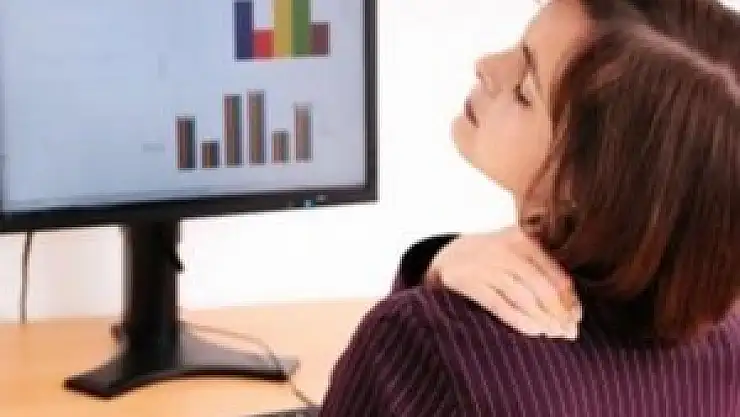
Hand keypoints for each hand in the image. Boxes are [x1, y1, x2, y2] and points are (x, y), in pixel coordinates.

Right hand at [427, 226, 581, 339]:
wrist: (447, 257)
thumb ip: (540, 269)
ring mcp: (483, 264)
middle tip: (568, 332)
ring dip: (541, 319)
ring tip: (553, 334)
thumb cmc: (492, 259)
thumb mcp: (516, 251)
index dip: (569, 298)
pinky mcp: (466, 281)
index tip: (577, 317)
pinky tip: (533, 331)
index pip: (554, 272)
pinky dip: (518, 320)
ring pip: (522, 297)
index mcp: (522, 238)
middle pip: (540, 286)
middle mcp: (504, 248)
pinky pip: (499, 305)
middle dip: (558, 312)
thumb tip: (572, 307)